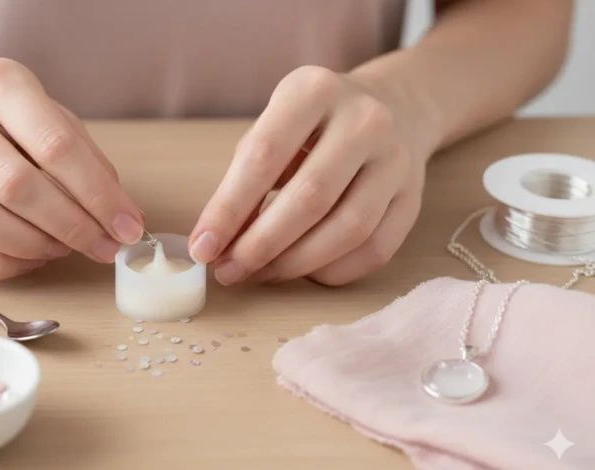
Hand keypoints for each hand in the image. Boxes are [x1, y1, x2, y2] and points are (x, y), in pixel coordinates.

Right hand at [0, 59, 144, 279]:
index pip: (56, 146)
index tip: (128, 226)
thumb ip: (84, 157)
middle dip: (72, 226)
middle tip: (104, 247)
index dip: (99, 195)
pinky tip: (30, 258)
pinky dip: (0, 264)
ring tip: (63, 248)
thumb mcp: (45, 113)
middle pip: (16, 185)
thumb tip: (120, 214)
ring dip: (32, 245)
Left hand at [189, 66, 427, 285]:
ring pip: (348, 229)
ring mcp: (396, 158)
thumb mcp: (274, 127)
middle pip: (309, 198)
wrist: (393, 107)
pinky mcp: (414, 196)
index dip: (228, 208)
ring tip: (260, 273)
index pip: (263, 156)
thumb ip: (245, 179)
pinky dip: (332, 271)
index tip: (202, 247)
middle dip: (261, 245)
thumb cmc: (313, 127)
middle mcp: (364, 120)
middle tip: (229, 271)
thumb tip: (218, 243)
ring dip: (295, 264)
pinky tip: (303, 272)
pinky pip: (375, 249)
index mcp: (313, 90)